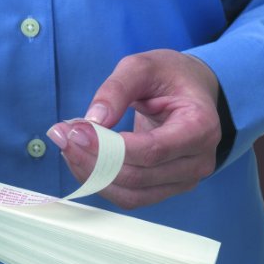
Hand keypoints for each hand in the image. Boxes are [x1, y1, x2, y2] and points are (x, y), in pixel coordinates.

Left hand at [47, 49, 220, 208]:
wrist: (190, 95)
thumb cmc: (172, 79)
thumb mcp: (144, 67)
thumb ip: (117, 88)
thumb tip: (93, 121)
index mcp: (200, 128)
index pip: (152, 151)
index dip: (110, 148)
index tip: (77, 132)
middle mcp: (197, 161)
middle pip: (137, 177)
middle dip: (93, 160)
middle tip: (63, 136)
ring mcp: (182, 180)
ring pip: (130, 194)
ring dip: (92, 175)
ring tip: (68, 147)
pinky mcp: (165, 188)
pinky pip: (129, 196)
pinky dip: (100, 182)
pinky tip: (83, 160)